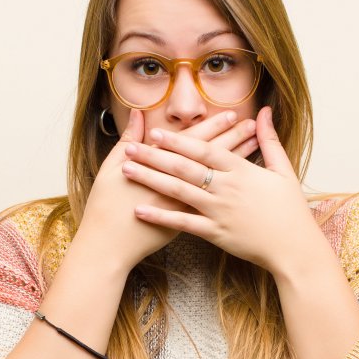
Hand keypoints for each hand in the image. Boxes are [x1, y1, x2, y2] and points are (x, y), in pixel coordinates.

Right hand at [75, 109, 258, 272]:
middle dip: (232, 140)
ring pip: (217, 179)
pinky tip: (242, 183)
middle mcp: (177, 183)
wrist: (109, 245)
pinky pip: (215, 201)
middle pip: (211, 158)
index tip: (231, 114)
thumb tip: (138, 114)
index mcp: (160, 166)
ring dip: (235, 163)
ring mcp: (185, 204)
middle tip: (251, 125)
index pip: (193, 141)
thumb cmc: (106, 204)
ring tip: (253, 150)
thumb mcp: (112, 167)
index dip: (213, 127)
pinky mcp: (187, 222)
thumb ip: (129, 139)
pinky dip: (228, 189)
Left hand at [120, 106, 326, 276]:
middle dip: (154, 156)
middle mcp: (227, 188)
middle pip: (184, 168)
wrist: (295, 249)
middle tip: (129, 147)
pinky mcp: (215, 233)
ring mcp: (219, 211)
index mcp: (242, 170)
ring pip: (178, 192)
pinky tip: (139, 210)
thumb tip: (265, 111)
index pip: (204, 150)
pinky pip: (183, 223)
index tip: (156, 132)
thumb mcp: (284, 170)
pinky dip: (160, 217)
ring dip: (150, 179)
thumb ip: (270, 140)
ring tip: (127, 170)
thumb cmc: (291, 210)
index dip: (178, 140)